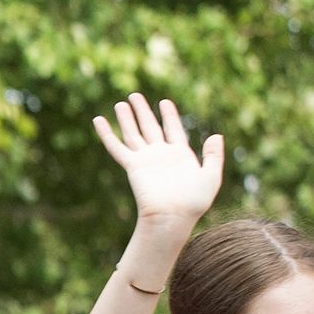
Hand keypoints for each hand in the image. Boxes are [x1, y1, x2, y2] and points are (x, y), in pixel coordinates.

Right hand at [95, 93, 223, 228]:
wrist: (172, 217)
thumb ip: (214, 156)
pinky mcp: (133, 166)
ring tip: (121, 103)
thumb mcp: (211, 177)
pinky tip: (98, 120)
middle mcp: (161, 155)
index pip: (173, 129)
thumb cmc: (193, 202)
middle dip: (143, 111)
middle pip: (150, 127)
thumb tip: (216, 135)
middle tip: (134, 96)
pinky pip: (117, 147)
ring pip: (133, 133)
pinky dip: (107, 134)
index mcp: (180, 155)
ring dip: (127, 118)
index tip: (164, 102)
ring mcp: (145, 159)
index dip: (169, 115)